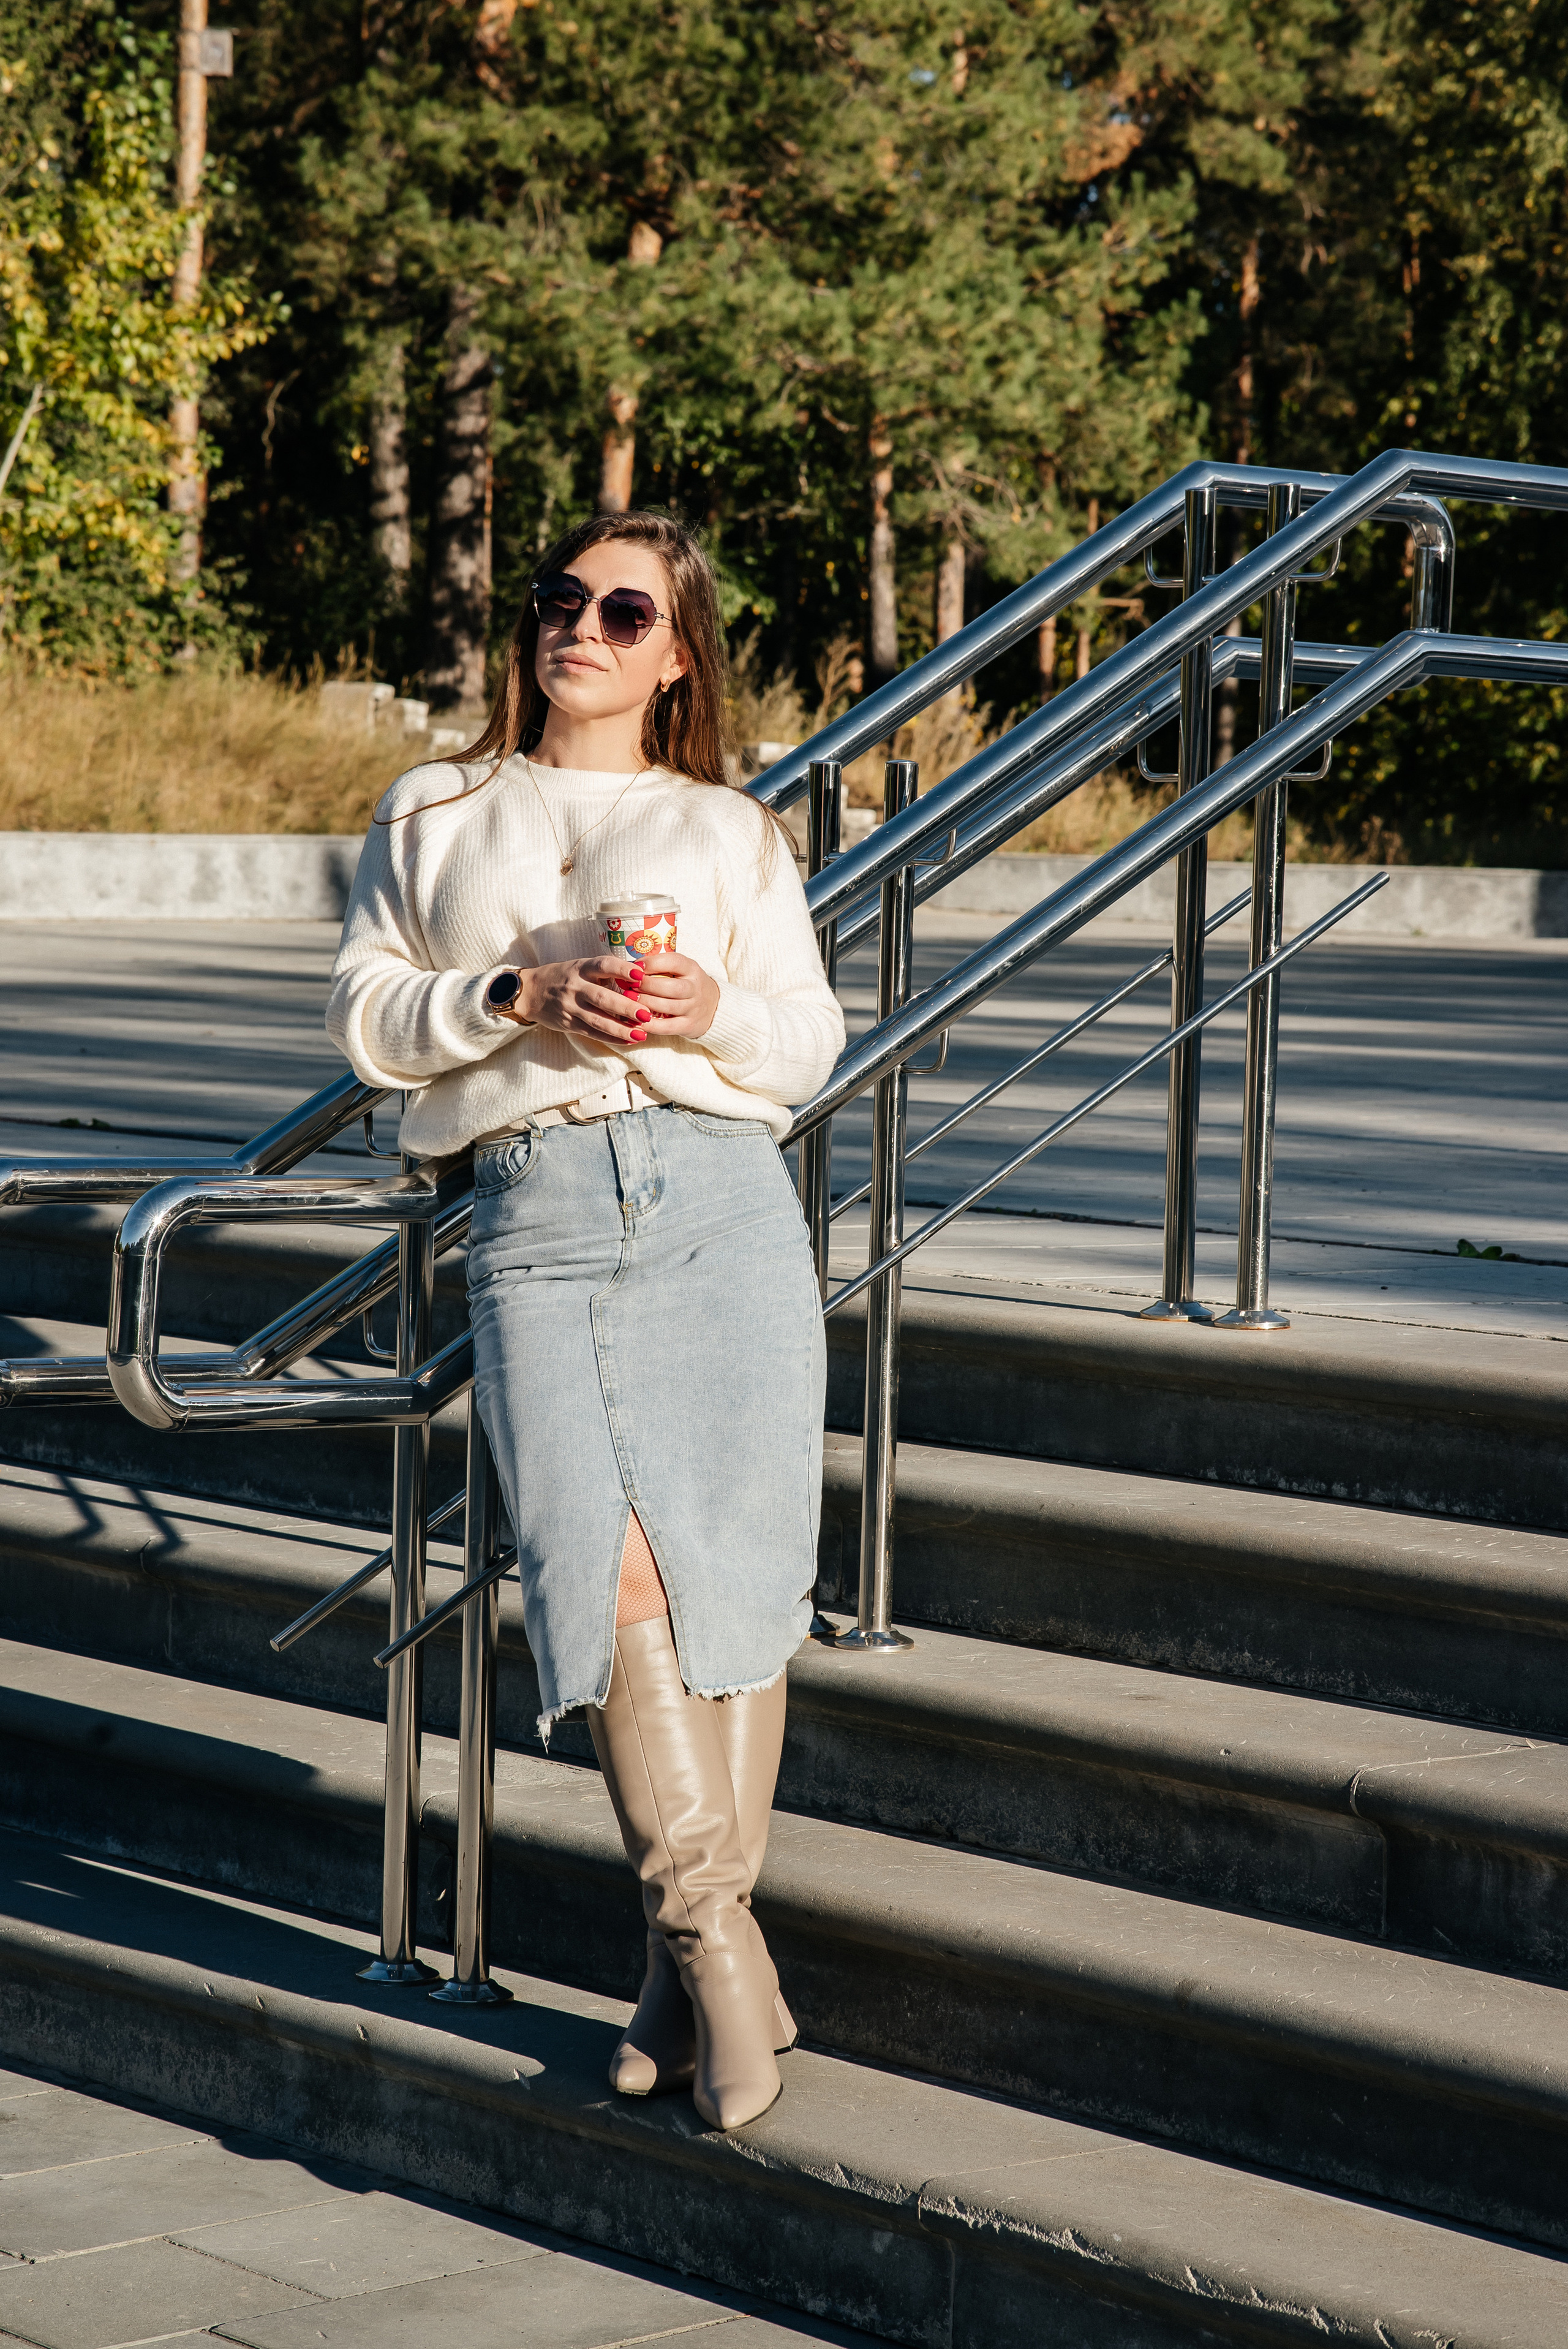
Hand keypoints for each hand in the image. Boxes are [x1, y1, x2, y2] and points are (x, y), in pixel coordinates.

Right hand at [498, 957, 647, 1045]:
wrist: (530, 992)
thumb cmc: (564, 977)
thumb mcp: (581, 966)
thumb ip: (605, 972)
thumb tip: (641, 976)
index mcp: (581, 968)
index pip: (603, 965)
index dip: (622, 970)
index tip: (641, 975)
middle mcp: (575, 986)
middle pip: (602, 997)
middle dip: (626, 1007)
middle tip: (647, 1014)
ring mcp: (570, 1007)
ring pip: (597, 1020)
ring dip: (621, 1029)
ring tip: (641, 1034)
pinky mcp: (568, 1024)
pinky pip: (592, 1033)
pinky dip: (611, 1038)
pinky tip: (628, 1041)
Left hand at [625, 951, 718, 1039]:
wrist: (713, 1007)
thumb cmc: (686, 985)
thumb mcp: (681, 970)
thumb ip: (661, 966)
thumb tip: (628, 966)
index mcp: (692, 969)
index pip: (674, 962)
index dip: (652, 964)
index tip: (635, 966)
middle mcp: (695, 988)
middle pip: (670, 986)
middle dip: (647, 985)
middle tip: (629, 984)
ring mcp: (694, 1008)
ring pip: (668, 1006)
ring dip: (646, 1002)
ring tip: (629, 1000)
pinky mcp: (688, 1025)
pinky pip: (667, 1027)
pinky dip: (650, 1024)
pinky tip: (636, 1021)